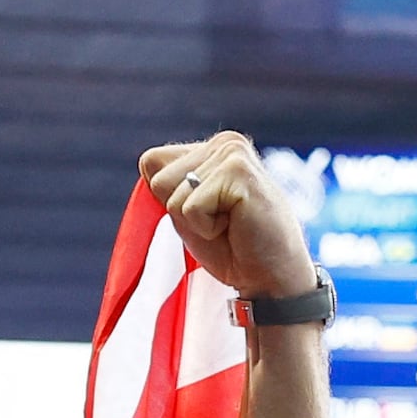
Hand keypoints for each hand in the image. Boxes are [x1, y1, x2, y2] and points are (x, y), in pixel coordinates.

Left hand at [137, 132, 317, 300]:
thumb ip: (169, 185)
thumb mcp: (188, 212)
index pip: (152, 163)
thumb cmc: (231, 247)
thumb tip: (146, 160)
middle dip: (181, 212)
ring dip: (196, 223)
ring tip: (229, 225)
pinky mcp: (238, 170)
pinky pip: (191, 207)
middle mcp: (224, 141)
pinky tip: (236, 226)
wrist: (270, 276)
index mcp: (211, 147)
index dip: (169, 200)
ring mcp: (232, 152)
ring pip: (173, 196)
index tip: (205, 214)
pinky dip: (206, 228)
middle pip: (158, 180)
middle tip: (220, 223)